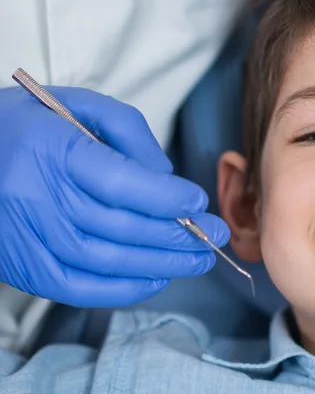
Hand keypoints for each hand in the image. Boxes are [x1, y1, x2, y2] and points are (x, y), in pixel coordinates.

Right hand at [0, 86, 229, 306]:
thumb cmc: (27, 124)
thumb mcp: (78, 105)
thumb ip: (128, 131)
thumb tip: (166, 177)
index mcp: (52, 150)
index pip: (119, 182)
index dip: (165, 197)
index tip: (197, 201)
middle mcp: (36, 198)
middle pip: (119, 226)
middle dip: (176, 235)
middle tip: (214, 235)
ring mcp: (25, 238)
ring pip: (104, 261)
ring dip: (160, 264)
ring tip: (198, 260)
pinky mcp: (21, 266)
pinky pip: (77, 288)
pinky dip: (122, 289)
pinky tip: (156, 279)